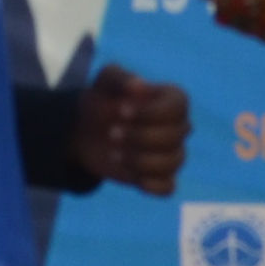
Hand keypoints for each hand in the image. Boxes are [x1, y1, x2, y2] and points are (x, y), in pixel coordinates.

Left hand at [79, 66, 189, 195]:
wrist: (85, 131)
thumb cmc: (102, 101)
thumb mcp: (105, 82)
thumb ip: (120, 78)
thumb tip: (139, 86)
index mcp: (173, 100)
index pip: (178, 108)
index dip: (150, 112)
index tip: (122, 110)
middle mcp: (179, 127)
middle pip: (174, 137)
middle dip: (138, 137)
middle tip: (112, 133)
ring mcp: (171, 154)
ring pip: (171, 163)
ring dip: (138, 160)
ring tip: (114, 153)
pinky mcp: (160, 177)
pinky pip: (167, 187)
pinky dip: (148, 184)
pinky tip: (128, 172)